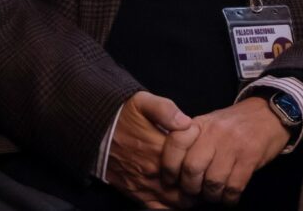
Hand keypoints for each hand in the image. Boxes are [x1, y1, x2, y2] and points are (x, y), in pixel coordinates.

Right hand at [106, 91, 200, 208]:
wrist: (94, 133)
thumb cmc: (121, 116)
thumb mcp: (142, 102)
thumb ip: (165, 109)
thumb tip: (186, 121)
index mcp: (157, 148)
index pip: (191, 161)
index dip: (203, 159)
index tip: (207, 153)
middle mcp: (152, 172)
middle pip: (188, 186)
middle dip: (199, 181)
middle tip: (206, 171)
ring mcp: (144, 186)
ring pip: (177, 202)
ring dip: (189, 196)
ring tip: (196, 184)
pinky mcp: (136, 194)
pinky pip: (159, 209)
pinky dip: (172, 207)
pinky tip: (179, 197)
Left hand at [167, 96, 290, 205]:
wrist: (269, 113)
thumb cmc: (235, 124)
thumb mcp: (210, 124)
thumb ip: (191, 142)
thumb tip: (172, 172)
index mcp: (201, 124)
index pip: (175, 143)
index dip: (168, 167)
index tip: (170, 181)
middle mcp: (215, 132)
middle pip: (192, 168)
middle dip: (190, 188)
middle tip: (194, 193)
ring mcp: (233, 144)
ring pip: (213, 182)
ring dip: (212, 196)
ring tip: (214, 195)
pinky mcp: (251, 156)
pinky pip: (234, 187)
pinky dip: (229, 198)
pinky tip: (230, 197)